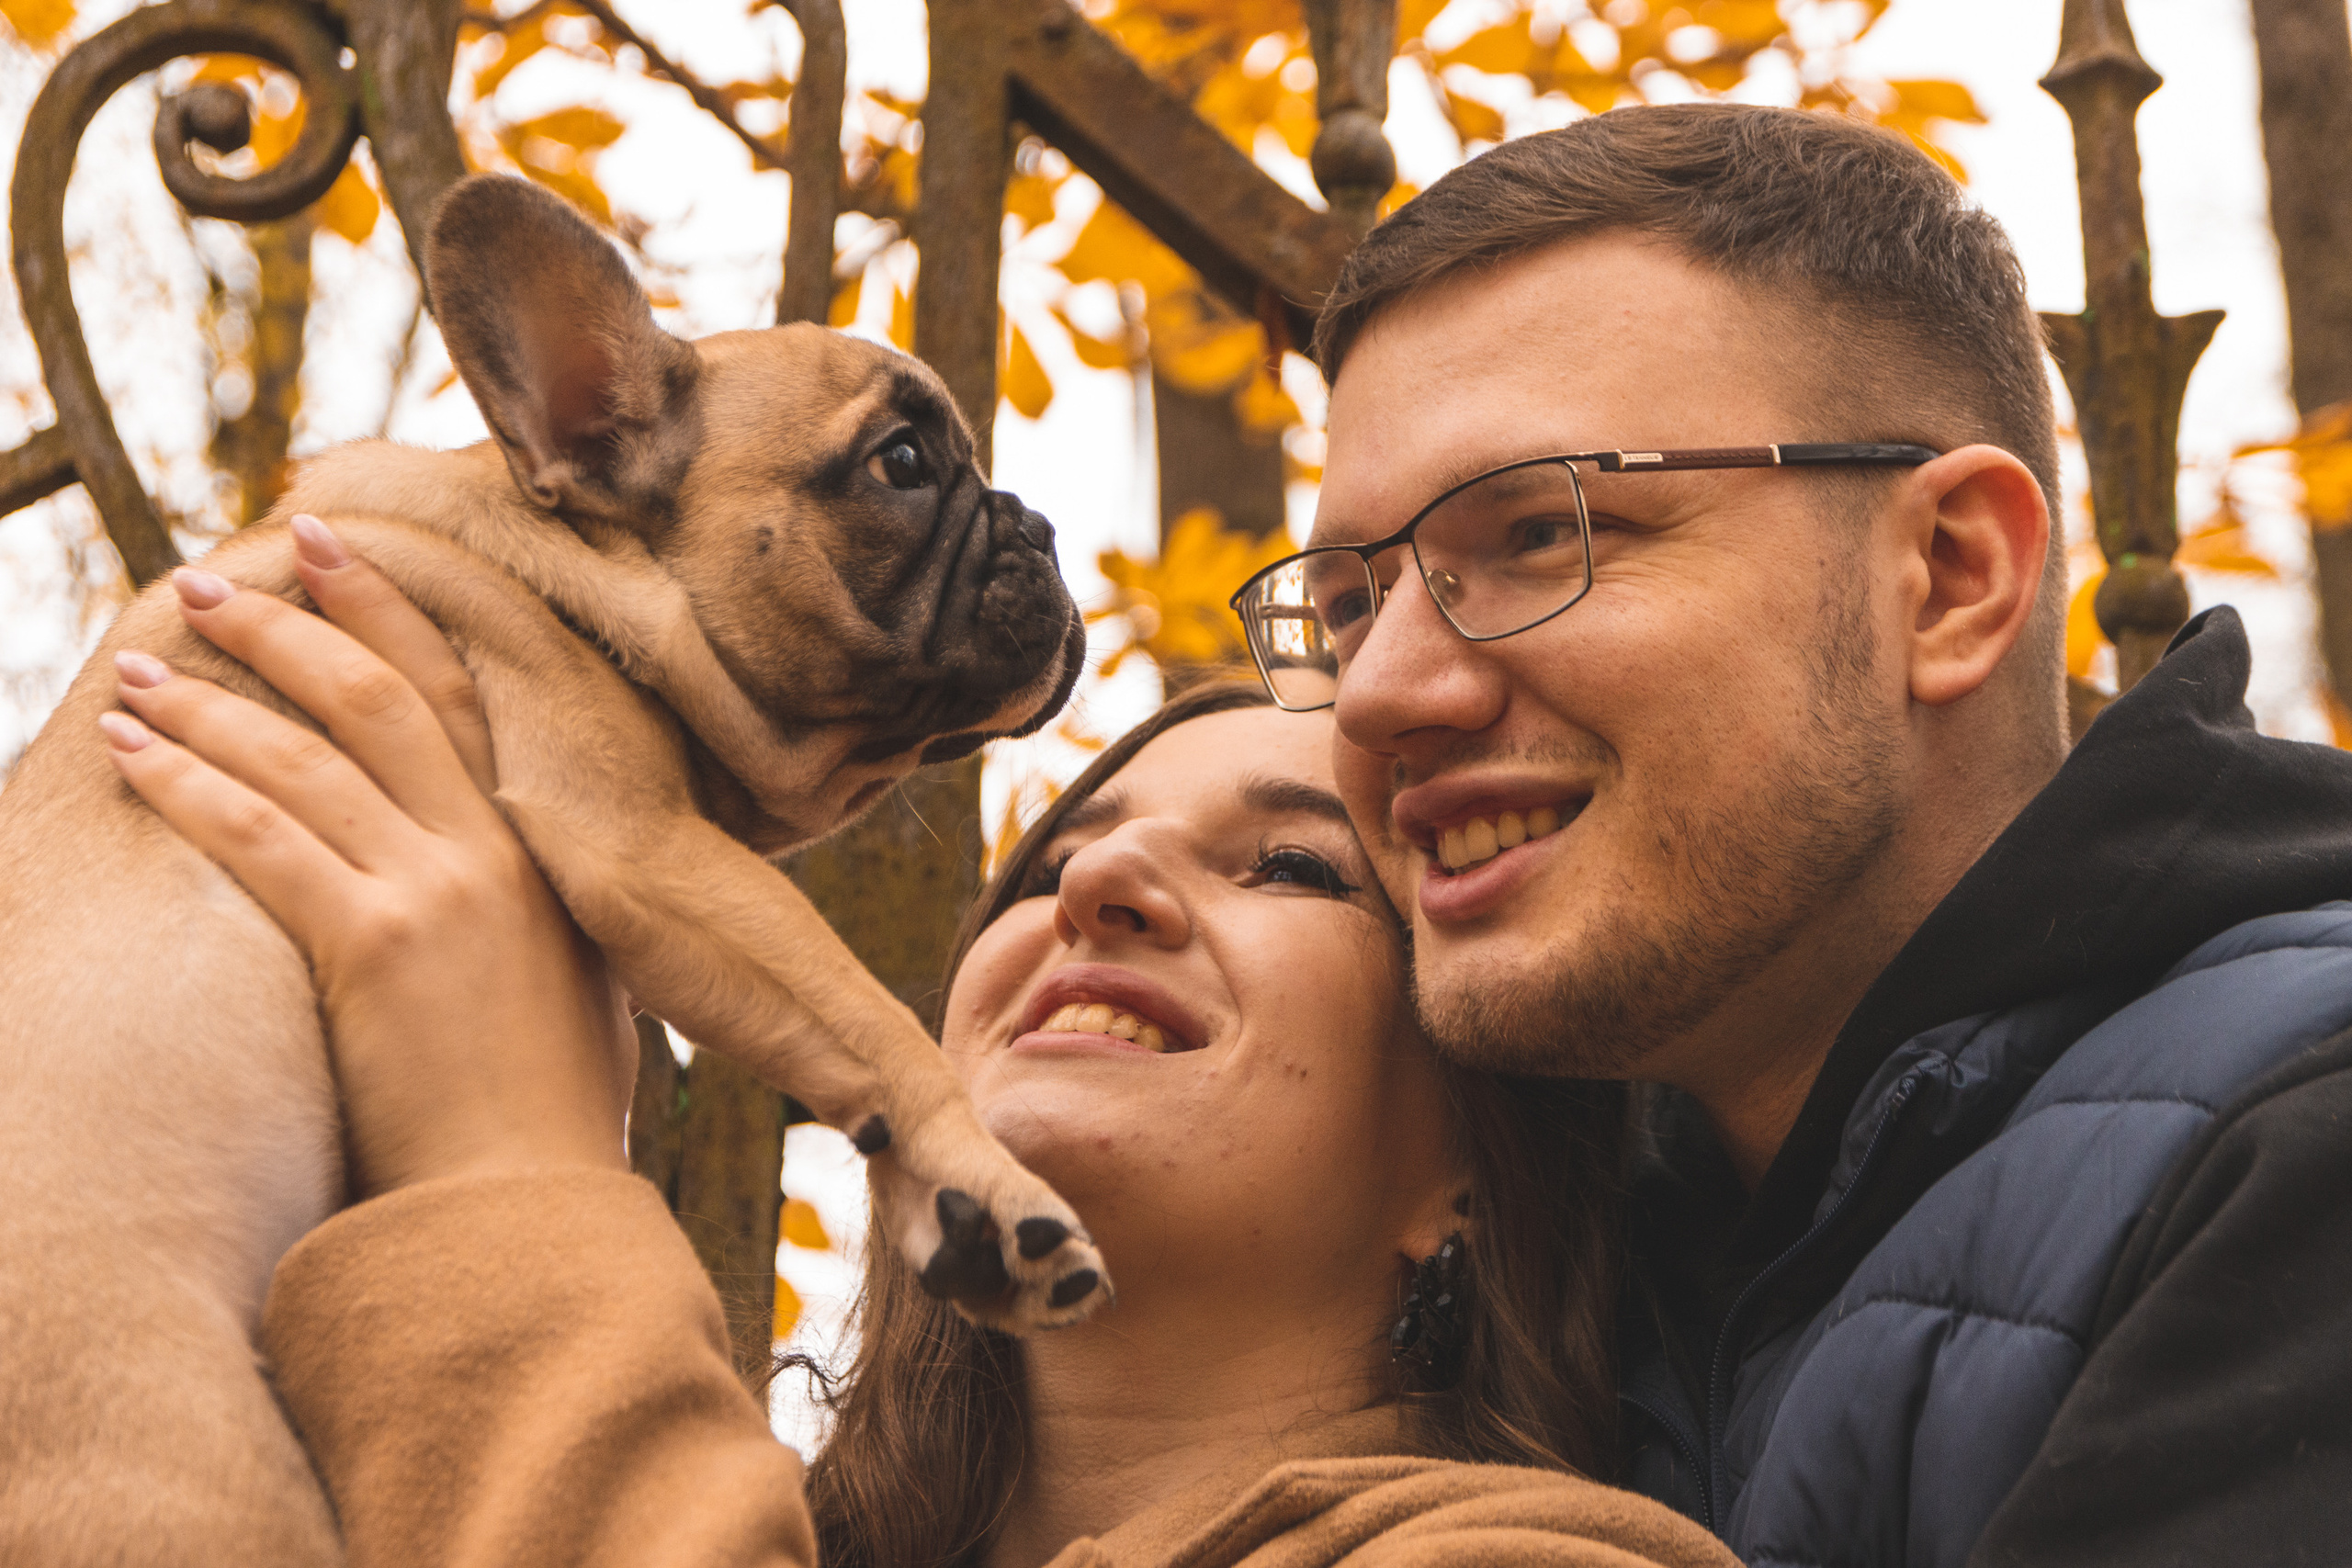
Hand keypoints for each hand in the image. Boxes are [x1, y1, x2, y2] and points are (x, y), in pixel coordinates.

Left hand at [101, 514, 636, 1197]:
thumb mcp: (571, 986)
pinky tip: (136, 757)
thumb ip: (534, 914)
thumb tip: (498, 880)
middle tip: (209, 578)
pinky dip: (193, 787)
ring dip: (213, 703)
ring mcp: (438, 893)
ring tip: (139, 673)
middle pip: (381, 696)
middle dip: (289, 624)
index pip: (462, 695)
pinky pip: (264, 839)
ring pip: (310, 757)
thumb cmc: (548, 1119)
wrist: (533, 1209)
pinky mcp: (375, 947)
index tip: (331, 549)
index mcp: (541, 854)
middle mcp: (494, 852)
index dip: (393, 609)